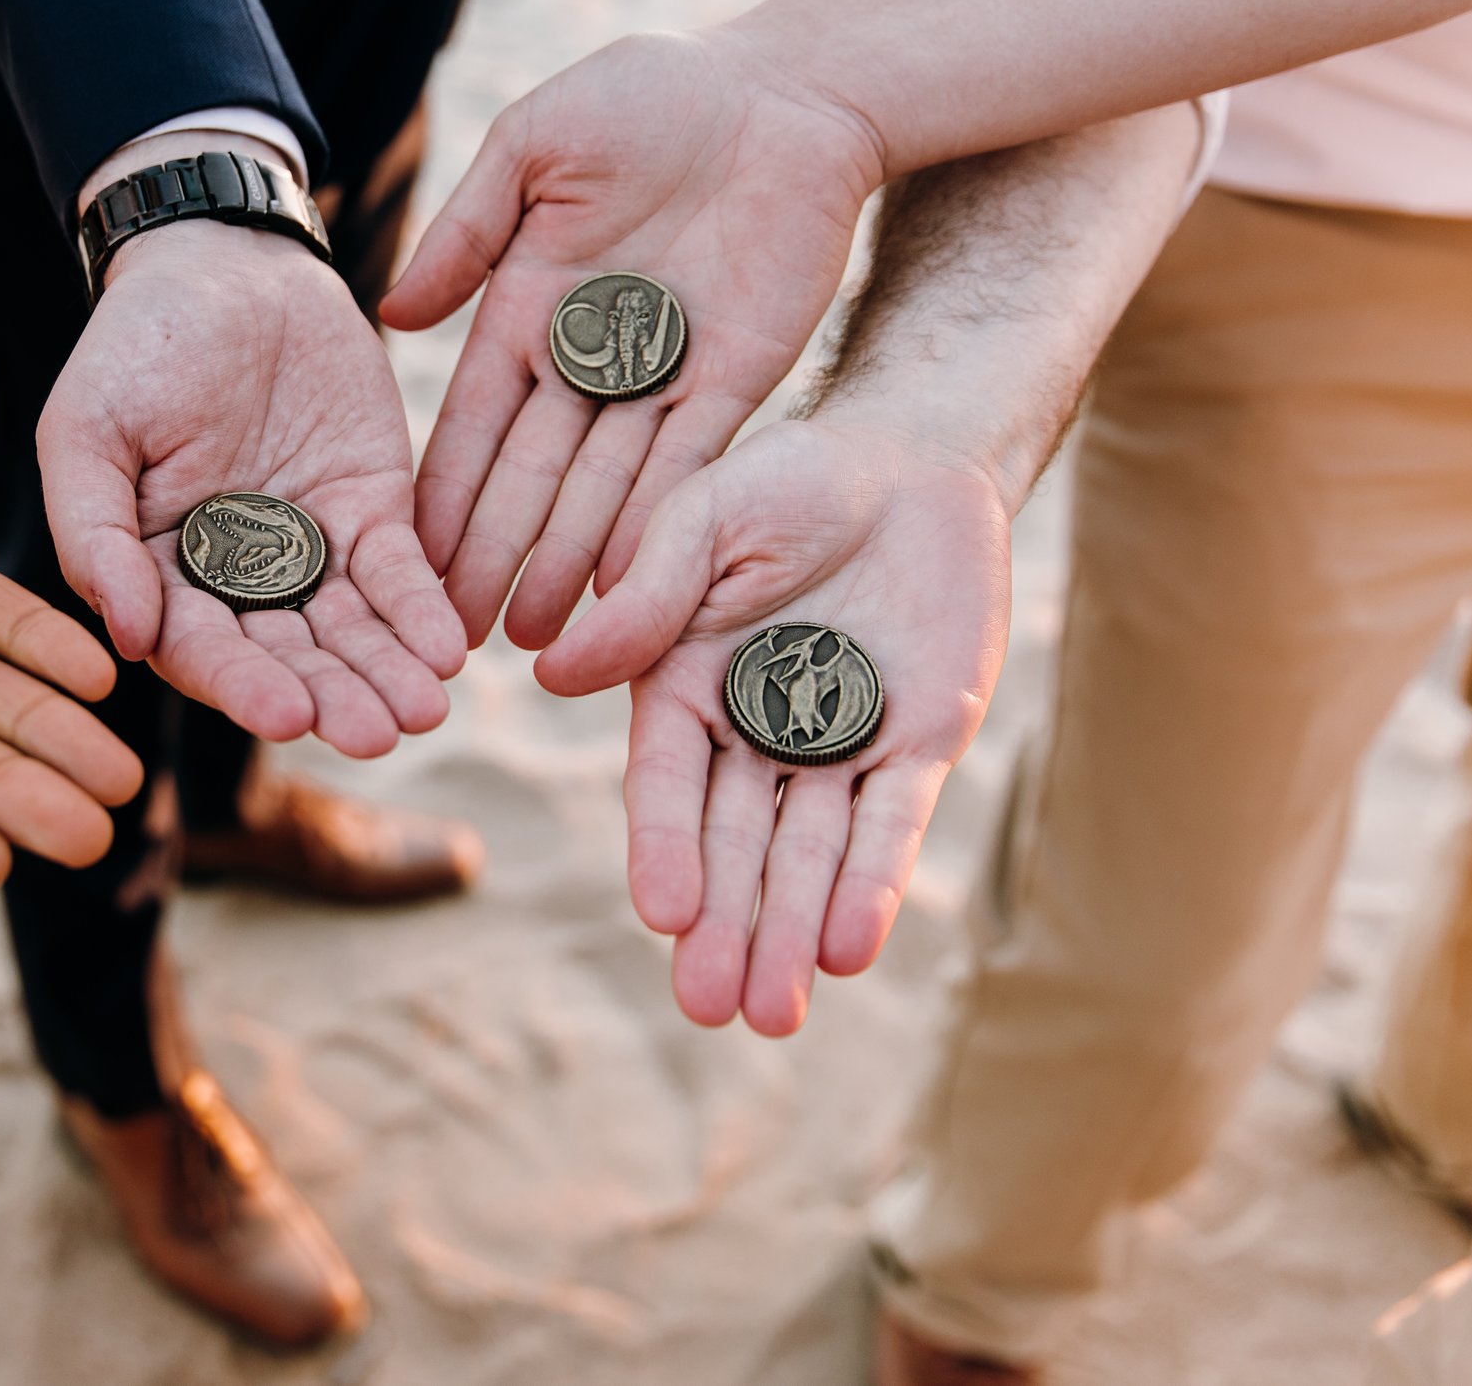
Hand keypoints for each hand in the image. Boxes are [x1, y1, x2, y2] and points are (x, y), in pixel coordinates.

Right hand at [39, 221, 466, 756]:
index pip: (202, 648)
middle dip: (335, 697)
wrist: (222, 262)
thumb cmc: (133, 348)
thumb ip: (96, 535)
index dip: (243, 685)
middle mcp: (238, 582)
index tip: (288, 716)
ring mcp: (311, 550)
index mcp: (162, 576)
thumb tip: (128, 641)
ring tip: (425, 711)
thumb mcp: (86, 432)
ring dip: (388, 673)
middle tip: (379, 734)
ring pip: (352, 629)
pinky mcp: (375, 511)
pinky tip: (450, 648)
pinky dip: (424, 610)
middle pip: (288, 656)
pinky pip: (401, 572)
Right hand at [382, 28, 886, 648]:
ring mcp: (660, 374)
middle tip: (456, 637)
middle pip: (530, 476)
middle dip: (493, 557)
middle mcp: (587, 357)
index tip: (404, 561)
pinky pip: (687, 465)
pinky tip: (624, 581)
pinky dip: (654, 521)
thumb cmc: (651, 93)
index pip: (471, 420)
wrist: (785, 90)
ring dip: (567, 563)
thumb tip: (392, 317)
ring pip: (602, 488)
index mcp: (526, 306)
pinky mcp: (733, 379)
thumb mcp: (534, 145)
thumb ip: (467, 232)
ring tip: (534, 638)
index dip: (441, 494)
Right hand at [534, 418, 1006, 1034]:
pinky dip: (874, 884)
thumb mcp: (704, 520)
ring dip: (791, 932)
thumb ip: (645, 599)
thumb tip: (555, 672)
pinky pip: (892, 826)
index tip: (663, 912)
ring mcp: (837, 745)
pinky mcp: (917, 745)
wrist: (914, 457)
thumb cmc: (791, 475)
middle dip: (725, 925)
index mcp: (685, 687)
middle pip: (734, 845)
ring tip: (774, 1014)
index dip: (664, 848)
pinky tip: (852, 947)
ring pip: (809, 856)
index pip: (666, 784)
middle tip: (710, 1007)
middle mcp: (753, 732)